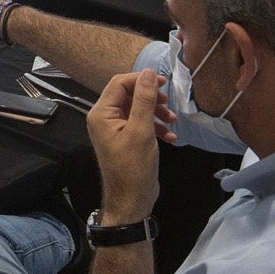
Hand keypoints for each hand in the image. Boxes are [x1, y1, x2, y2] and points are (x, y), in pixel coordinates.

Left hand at [86, 69, 164, 223]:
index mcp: (102, 114)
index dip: (141, 80)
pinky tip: (170, 136)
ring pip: (137, 109)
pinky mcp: (126, 139)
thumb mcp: (141, 130)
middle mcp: (105, 119)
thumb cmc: (134, 167)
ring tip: (172, 120)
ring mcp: (116, 130)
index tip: (164, 83)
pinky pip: (141, 124)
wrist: (132, 200)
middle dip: (151, 98)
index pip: (119, 83)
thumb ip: (144, 100)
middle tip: (168, 103)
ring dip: (156, 112)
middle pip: (129, 95)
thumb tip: (149, 73)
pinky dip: (155, 126)